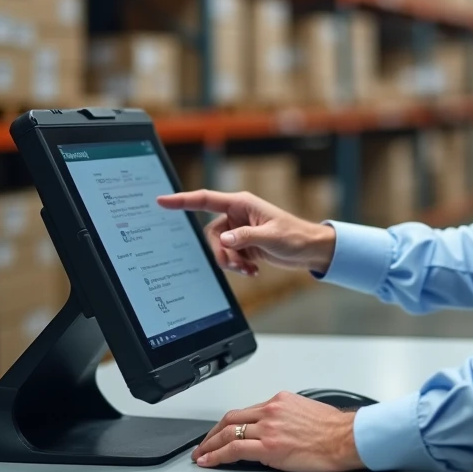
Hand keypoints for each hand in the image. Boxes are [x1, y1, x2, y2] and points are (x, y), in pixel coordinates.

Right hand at [156, 190, 336, 274]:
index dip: (181, 200)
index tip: (162, 201)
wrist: (310, 250)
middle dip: (221, 252)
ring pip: (219, 248)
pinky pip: (229, 257)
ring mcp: (240, 231)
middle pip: (211, 234)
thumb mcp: (270, 237)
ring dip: (230, 262)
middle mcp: (237, 216)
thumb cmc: (296, 236)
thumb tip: (224, 240)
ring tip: (249, 269)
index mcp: (242, 204)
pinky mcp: (244, 245)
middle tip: (236, 264)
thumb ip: (245, 238)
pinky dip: (238, 266)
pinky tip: (253, 271)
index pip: (205, 200)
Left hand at [191, 391, 364, 471]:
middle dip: (212, 433)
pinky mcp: (269, 446)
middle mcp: (271, 410)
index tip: (220, 432)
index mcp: (279, 401)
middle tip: (203, 445)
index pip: (245, 411)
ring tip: (201, 455)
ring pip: (229, 433)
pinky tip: (210, 461)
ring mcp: (269, 428)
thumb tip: (274, 427)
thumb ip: (285, 416)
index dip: (227, 424)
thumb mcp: (305, 410)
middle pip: (230, 419)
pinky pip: (235, 450)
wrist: (346, 438)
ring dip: (210, 445)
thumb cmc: (334, 428)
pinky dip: (217, 456)